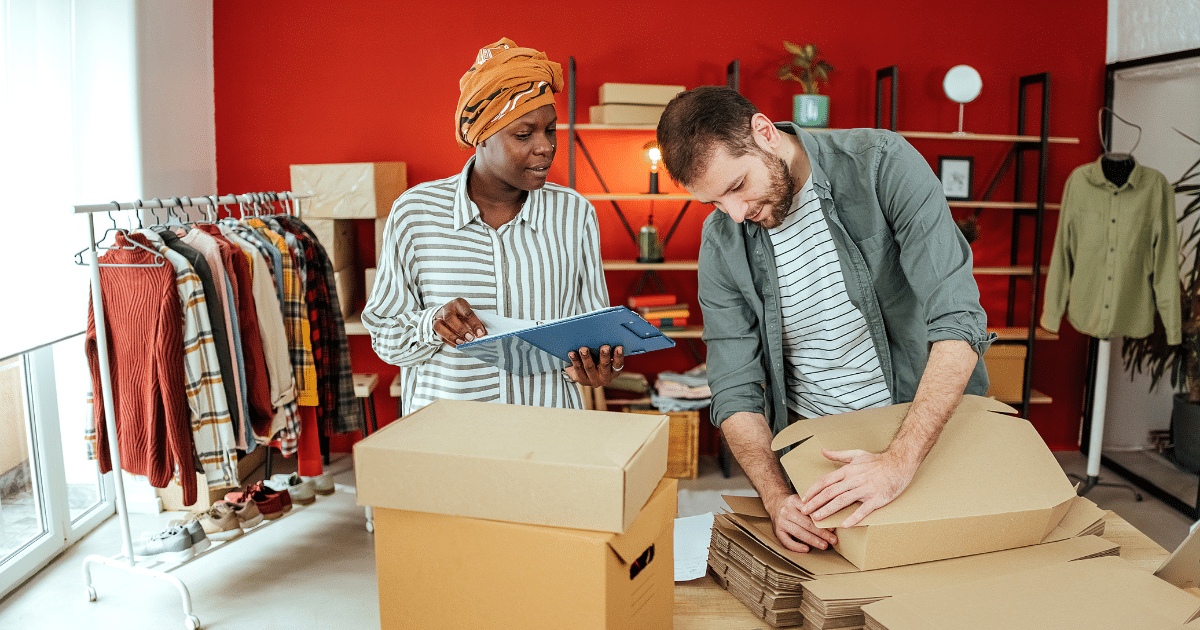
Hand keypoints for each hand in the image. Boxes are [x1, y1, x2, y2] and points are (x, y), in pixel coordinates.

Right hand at [433, 298, 486, 346]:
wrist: (448, 311)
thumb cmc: (461, 313)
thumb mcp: (469, 313)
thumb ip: (475, 322)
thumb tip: (482, 334)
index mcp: (458, 303)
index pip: (466, 312)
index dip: (474, 324)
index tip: (480, 333)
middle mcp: (447, 309)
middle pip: (450, 318)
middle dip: (461, 330)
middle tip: (470, 338)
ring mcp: (439, 317)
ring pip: (439, 326)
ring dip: (452, 336)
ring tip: (462, 343)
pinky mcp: (434, 326)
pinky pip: (440, 335)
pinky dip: (449, 342)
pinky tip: (457, 345)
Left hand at [564, 345, 623, 386]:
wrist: (585, 374)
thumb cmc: (598, 362)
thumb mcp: (606, 358)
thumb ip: (608, 351)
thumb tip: (605, 335)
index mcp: (613, 372)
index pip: (618, 364)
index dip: (619, 356)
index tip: (619, 347)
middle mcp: (604, 378)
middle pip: (604, 366)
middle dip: (604, 356)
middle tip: (605, 347)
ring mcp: (592, 380)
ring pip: (589, 368)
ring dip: (586, 357)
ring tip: (583, 349)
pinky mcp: (580, 379)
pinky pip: (577, 369)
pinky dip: (575, 360)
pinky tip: (572, 353)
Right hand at [764, 493, 837, 552]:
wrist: (775, 503)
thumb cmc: (794, 504)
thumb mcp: (803, 499)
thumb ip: (814, 506)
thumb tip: (832, 518)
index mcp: (793, 501)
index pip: (810, 511)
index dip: (822, 521)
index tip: (832, 529)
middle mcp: (786, 511)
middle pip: (806, 523)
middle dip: (821, 533)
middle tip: (833, 540)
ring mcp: (781, 522)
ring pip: (798, 532)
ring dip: (813, 540)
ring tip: (824, 545)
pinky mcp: (777, 531)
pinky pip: (787, 541)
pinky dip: (797, 546)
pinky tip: (807, 549)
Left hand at [800, 449, 917, 527]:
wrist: (899, 463)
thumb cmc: (877, 460)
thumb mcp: (856, 454)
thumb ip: (838, 454)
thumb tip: (823, 451)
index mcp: (848, 471)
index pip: (825, 481)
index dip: (813, 490)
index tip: (803, 499)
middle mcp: (854, 480)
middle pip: (830, 492)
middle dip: (815, 503)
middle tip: (804, 512)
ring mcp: (865, 489)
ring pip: (842, 501)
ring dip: (828, 510)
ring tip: (817, 519)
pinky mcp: (876, 498)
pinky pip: (863, 510)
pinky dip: (853, 518)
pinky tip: (844, 525)